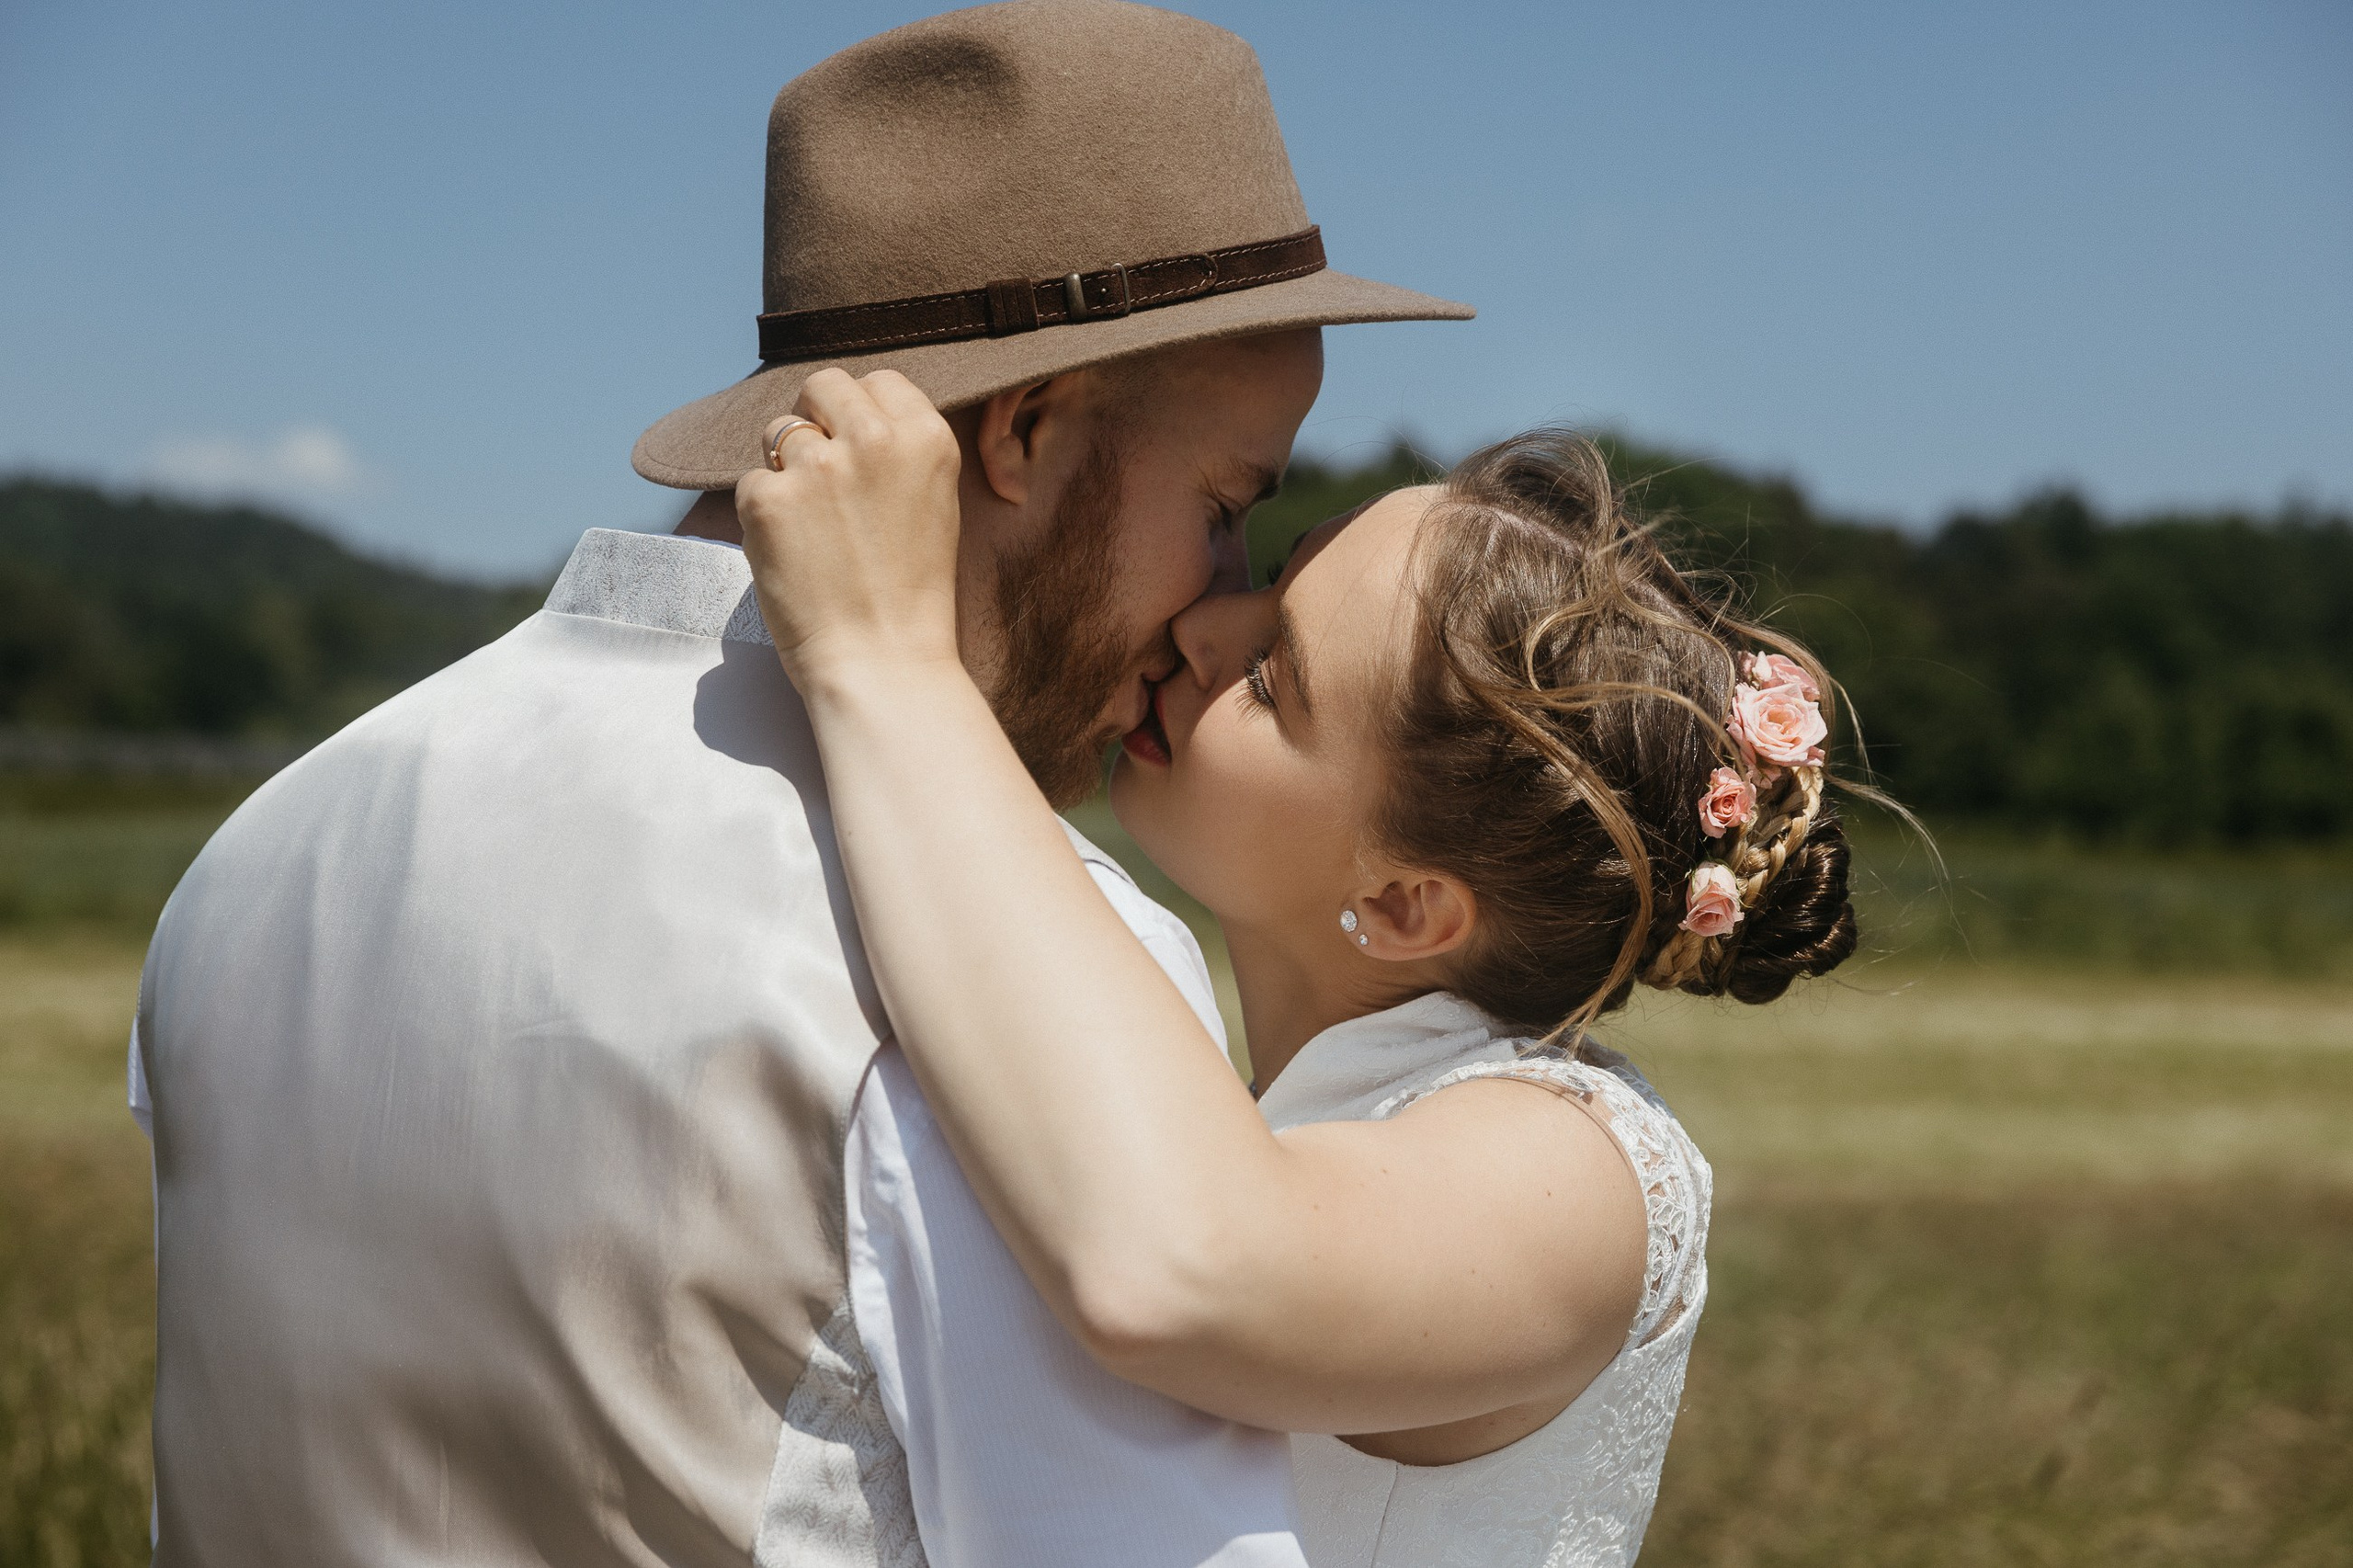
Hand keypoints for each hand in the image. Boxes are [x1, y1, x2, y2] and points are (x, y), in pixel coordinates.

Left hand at [734, 368, 964, 689]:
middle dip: (815, 420)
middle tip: (821, 473)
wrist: (883, 662)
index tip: (856, 446)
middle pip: (822, 386)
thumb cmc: (912, 595)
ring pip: (778, 430)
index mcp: (926, 438)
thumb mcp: (933, 504)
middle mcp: (873, 439)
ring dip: (785, 468)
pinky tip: (791, 553)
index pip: (877, 381)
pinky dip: (763, 515)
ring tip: (811, 525)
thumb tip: (848, 419)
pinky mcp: (768, 499)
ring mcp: (817, 466)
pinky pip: (751, 482)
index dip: (859, 412)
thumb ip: (898, 452)